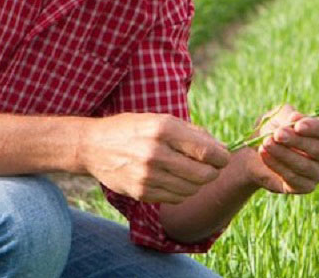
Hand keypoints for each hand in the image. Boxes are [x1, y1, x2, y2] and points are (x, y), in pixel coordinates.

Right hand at [79, 113, 229, 203]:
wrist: (94, 146)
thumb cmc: (132, 129)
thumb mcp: (161, 120)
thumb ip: (193, 133)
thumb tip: (222, 148)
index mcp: (163, 130)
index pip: (206, 152)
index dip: (222, 158)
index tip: (224, 158)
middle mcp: (156, 153)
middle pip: (203, 174)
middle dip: (213, 172)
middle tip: (212, 168)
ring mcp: (148, 176)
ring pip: (192, 189)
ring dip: (198, 183)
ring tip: (193, 173)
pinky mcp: (142, 193)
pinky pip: (176, 198)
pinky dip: (183, 192)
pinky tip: (177, 181)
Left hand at [242, 104, 318, 194]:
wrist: (256, 153)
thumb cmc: (274, 130)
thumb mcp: (278, 116)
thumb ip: (287, 114)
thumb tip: (295, 118)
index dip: (316, 128)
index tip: (297, 125)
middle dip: (297, 141)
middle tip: (277, 134)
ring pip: (305, 166)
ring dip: (284, 153)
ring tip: (266, 143)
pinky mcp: (305, 187)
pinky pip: (294, 178)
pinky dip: (277, 165)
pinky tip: (264, 154)